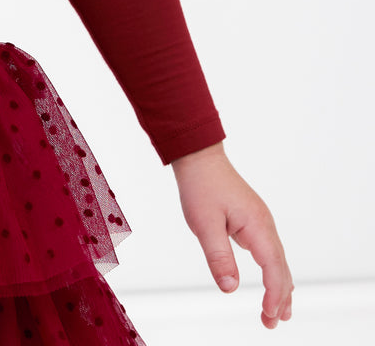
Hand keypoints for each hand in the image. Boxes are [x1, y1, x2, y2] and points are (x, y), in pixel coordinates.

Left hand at [171, 142, 292, 328]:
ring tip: (278, 313)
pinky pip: (269, 251)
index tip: (268, 315)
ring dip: (279, 287)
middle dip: (280, 298)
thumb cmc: (200, 187)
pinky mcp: (253, 220)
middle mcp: (265, 225)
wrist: (199, 157)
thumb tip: (231, 289)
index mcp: (257, 226)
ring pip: (277, 261)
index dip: (273, 295)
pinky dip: (273, 272)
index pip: (274, 269)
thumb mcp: (204, 224)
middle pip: (281, 268)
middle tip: (273, 323)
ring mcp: (260, 222)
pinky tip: (271, 283)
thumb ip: (219, 257)